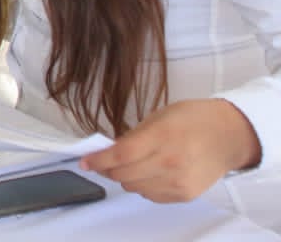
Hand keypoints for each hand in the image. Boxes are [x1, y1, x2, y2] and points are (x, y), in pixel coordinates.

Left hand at [81, 98, 261, 202]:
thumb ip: (133, 136)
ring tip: (131, 164)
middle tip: (104, 161)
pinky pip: (150, 196)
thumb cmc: (193, 120)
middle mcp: (170, 162)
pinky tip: (148, 172)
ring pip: (134, 188)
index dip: (98, 160)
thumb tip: (108, 151)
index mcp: (162, 137)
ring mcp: (179, 181)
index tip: (84, 162)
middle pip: (123, 175)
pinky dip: (142, 186)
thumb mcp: (159, 117)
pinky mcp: (185, 194)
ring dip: (125, 177)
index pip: (121, 155)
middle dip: (107, 169)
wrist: (229, 136)